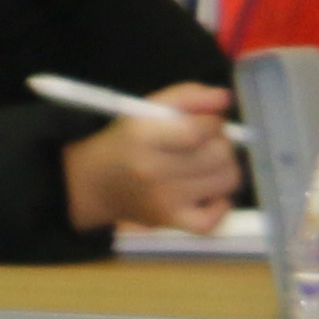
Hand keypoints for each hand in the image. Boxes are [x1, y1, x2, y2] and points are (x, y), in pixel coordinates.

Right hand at [62, 83, 238, 235]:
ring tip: (207, 164)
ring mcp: (162, 200)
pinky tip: (210, 194)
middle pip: (219, 154)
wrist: (92, 184)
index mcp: (142, 136)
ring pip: (226, 180)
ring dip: (224, 169)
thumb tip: (225, 98)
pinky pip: (214, 219)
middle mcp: (151, 170)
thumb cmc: (126, 142)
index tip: (206, 122)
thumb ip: (188, 96)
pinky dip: (220, 207)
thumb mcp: (146, 109)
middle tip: (206, 143)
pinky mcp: (169, 221)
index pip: (200, 129)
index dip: (213, 122)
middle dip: (220, 143)